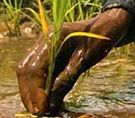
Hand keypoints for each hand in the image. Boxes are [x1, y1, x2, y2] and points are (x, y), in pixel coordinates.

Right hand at [16, 8, 132, 115]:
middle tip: (38, 114)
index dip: (35, 91)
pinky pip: (39, 73)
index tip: (41, 109)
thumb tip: (51, 104)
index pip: (34, 68)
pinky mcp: (48, 55)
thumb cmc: (101, 37)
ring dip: (33, 93)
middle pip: (26, 71)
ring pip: (29, 73)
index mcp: (52, 37)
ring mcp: (44, 47)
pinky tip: (48, 103)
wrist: (108, 25)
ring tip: (42, 112)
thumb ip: (67, 79)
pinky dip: (41, 89)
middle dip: (29, 94)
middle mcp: (43, 41)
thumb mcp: (86, 59)